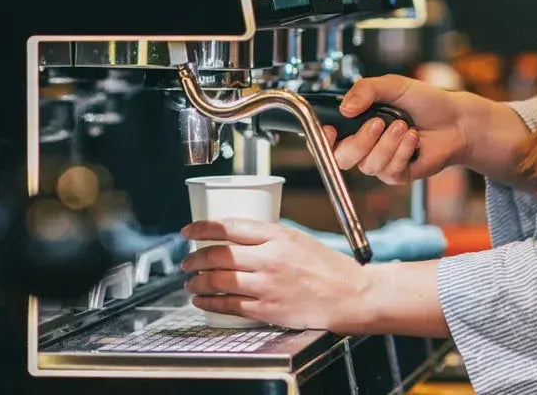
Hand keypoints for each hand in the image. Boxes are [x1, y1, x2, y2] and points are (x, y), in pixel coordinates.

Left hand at [180, 218, 370, 332]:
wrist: (349, 296)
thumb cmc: (328, 268)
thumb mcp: (299, 240)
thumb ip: (269, 238)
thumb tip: (237, 238)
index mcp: (278, 236)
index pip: (229, 227)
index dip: (202, 228)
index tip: (188, 230)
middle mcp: (269, 259)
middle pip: (218, 255)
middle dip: (194, 258)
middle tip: (187, 261)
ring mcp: (266, 285)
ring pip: (218, 280)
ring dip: (197, 282)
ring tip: (190, 283)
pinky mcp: (267, 308)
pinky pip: (228, 305)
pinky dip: (209, 303)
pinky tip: (202, 301)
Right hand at [324, 75, 470, 183]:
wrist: (455, 120)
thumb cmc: (425, 102)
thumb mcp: (394, 86)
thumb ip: (366, 90)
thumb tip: (345, 108)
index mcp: (358, 123)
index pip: (328, 139)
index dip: (323, 139)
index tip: (332, 129)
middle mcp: (365, 145)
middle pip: (342, 157)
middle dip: (360, 140)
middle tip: (379, 122)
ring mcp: (381, 162)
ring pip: (368, 164)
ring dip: (388, 143)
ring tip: (405, 126)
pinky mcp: (398, 175)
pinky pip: (389, 171)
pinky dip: (402, 152)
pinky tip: (414, 138)